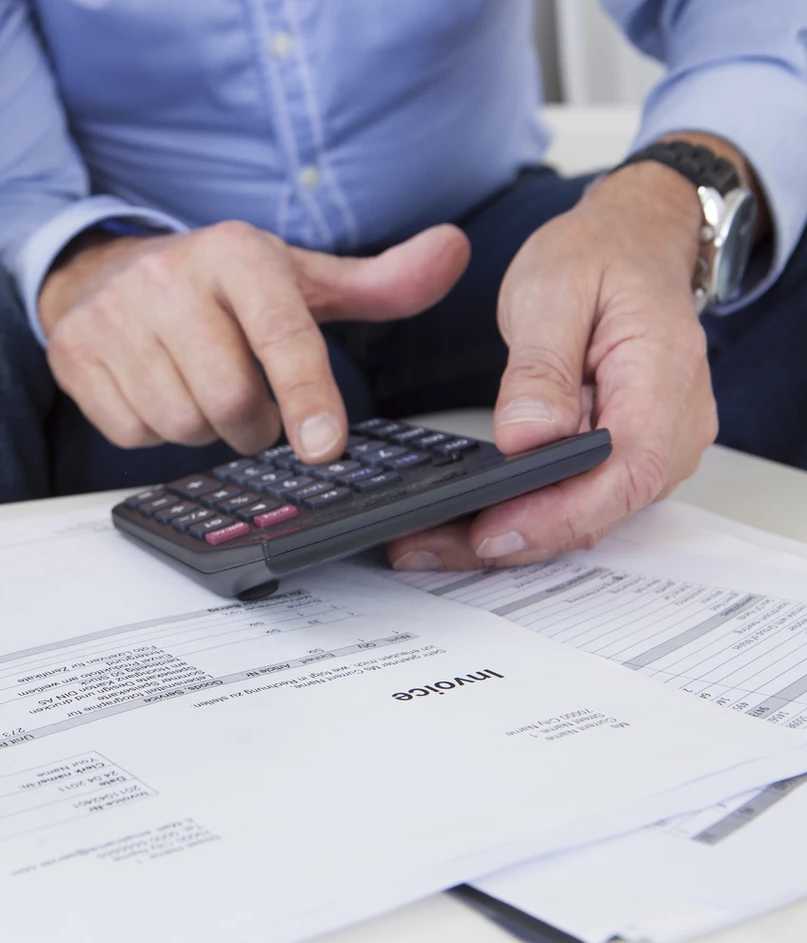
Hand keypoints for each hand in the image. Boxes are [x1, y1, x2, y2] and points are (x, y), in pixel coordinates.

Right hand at [40, 221, 469, 461]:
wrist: (101, 268)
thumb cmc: (215, 283)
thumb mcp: (296, 276)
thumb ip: (379, 281)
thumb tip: (454, 252)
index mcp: (234, 253)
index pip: (281, 334)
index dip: (308, 397)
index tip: (328, 448)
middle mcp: (168, 278)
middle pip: (230, 399)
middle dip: (253, 423)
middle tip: (252, 406)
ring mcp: (113, 317)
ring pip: (181, 421)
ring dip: (204, 427)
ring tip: (202, 389)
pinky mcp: (75, 356)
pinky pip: (133, 431)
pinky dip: (155, 428)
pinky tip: (158, 391)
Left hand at [388, 149, 730, 570]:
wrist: (630, 239)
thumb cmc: (598, 256)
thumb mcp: (555, 290)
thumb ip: (540, 367)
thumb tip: (528, 437)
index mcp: (664, 379)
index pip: (623, 473)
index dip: (557, 515)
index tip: (490, 532)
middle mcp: (671, 427)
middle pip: (600, 509)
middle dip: (516, 538)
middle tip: (426, 548)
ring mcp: (651, 446)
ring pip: (584, 514)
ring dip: (511, 534)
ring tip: (426, 543)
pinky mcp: (620, 454)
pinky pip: (575, 498)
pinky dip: (521, 514)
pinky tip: (461, 521)